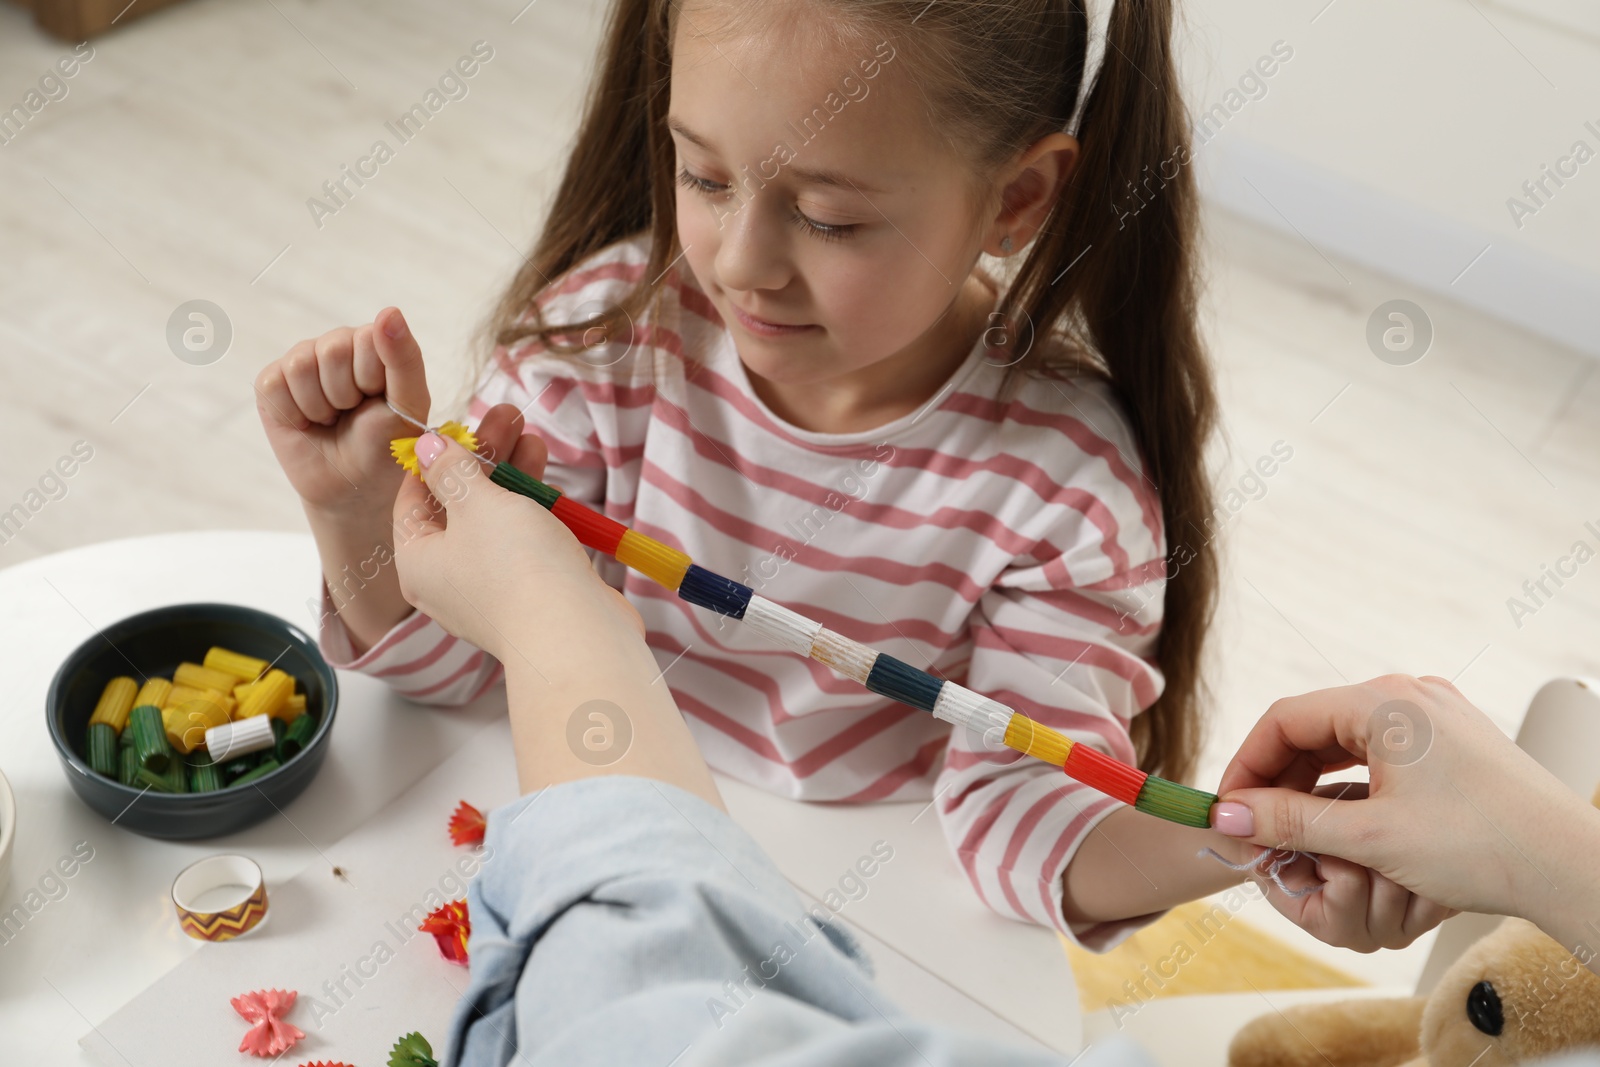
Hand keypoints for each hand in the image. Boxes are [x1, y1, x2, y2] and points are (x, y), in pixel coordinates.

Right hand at [254, 307, 431, 516]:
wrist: (352, 486)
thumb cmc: (386, 444)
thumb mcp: (408, 405)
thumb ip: (404, 358)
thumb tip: (389, 311)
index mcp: (375, 342)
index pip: (369, 337)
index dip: (373, 379)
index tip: (379, 400)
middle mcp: (337, 344)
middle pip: (332, 350)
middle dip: (345, 394)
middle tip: (353, 413)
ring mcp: (302, 361)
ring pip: (300, 365)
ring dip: (320, 406)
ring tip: (332, 419)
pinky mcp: (271, 383)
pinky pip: (274, 386)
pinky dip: (293, 415)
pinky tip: (306, 423)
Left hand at [389, 431, 640, 663]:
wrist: (573, 632)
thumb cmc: (513, 567)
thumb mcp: (476, 503)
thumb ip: (452, 471)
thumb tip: (428, 447)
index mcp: (417, 563)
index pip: (411, 502)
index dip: (434, 460)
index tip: (456, 428)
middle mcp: (448, 582)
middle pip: (458, 508)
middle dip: (484, 460)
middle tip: (505, 419)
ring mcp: (491, 591)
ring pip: (495, 523)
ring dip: (513, 478)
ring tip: (532, 436)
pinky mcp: (530, 595)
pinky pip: (523, 544)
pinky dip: (533, 512)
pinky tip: (548, 481)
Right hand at [1213, 674, 1596, 926]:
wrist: (1571, 863)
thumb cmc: (1482, 845)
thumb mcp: (1370, 837)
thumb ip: (1290, 821)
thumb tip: (1226, 815)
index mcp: (1383, 701)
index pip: (1284, 718)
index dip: (1246, 765)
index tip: (1229, 809)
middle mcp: (1406, 694)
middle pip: (1312, 725)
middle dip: (1276, 777)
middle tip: (1254, 826)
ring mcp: (1433, 714)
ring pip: (1343, 740)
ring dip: (1309, 782)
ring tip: (1290, 829)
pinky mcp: (1451, 741)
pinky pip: (1377, 752)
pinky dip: (1347, 782)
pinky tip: (1338, 819)